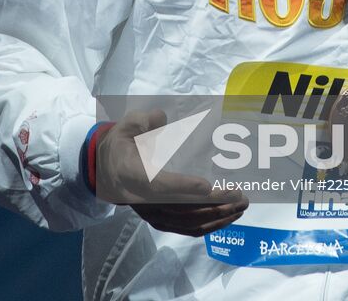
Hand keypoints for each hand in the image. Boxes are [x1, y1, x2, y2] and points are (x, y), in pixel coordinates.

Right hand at [95, 110, 247, 236]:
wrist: (106, 172)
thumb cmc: (120, 146)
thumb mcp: (125, 127)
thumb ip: (141, 121)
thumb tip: (160, 117)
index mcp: (131, 175)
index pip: (157, 185)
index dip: (182, 187)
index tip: (207, 185)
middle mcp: (142, 200)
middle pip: (181, 209)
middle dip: (213, 204)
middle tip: (239, 195)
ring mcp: (152, 215)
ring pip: (188, 223)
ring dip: (217, 217)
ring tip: (240, 205)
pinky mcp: (161, 221)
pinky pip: (187, 229)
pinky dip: (210, 226)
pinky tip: (228, 217)